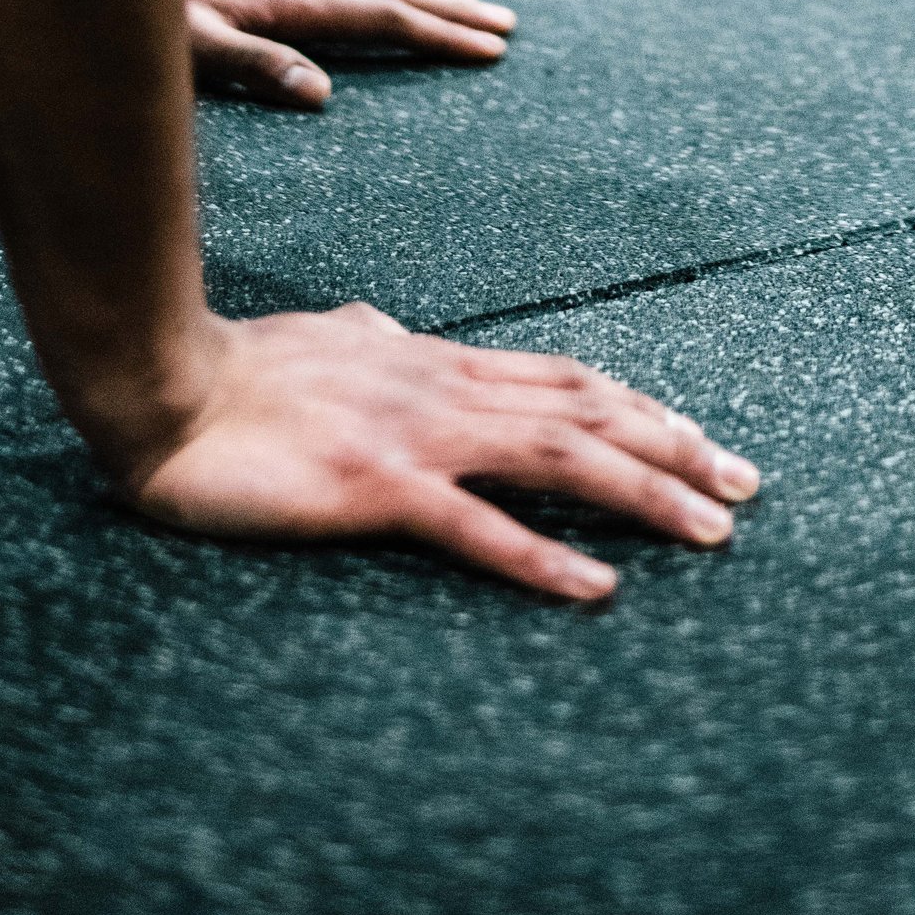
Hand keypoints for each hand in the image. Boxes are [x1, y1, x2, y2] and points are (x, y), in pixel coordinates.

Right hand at [122, 301, 759, 601]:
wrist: (168, 387)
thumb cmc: (239, 372)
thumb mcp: (329, 339)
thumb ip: (373, 339)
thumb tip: (391, 328)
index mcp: (434, 361)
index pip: (564, 379)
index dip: (641, 407)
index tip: (700, 437)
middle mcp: (444, 389)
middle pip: (586, 414)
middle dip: (676, 448)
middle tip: (747, 485)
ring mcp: (416, 434)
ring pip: (558, 458)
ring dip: (644, 494)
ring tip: (710, 530)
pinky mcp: (377, 486)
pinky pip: (476, 528)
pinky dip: (543, 556)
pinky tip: (596, 585)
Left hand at [184, 0, 516, 106]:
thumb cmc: (127, 11)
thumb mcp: (183, 51)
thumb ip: (253, 68)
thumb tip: (323, 94)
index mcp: (283, 0)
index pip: (380, 16)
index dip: (438, 34)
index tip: (492, 49)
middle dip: (448, 10)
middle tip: (506, 25)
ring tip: (463, 5)